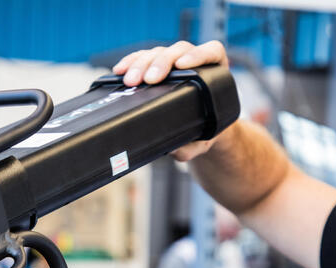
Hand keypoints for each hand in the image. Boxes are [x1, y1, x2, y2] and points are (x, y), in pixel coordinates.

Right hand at [113, 40, 228, 160]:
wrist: (198, 129)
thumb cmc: (204, 131)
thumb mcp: (201, 141)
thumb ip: (192, 146)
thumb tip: (173, 149)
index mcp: (215, 73)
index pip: (211, 52)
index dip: (198, 54)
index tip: (182, 65)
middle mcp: (194, 62)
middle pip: (179, 51)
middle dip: (161, 63)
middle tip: (149, 79)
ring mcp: (174, 62)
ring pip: (159, 53)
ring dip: (142, 64)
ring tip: (130, 80)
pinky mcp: (156, 65)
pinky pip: (143, 57)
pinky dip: (131, 62)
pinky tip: (120, 71)